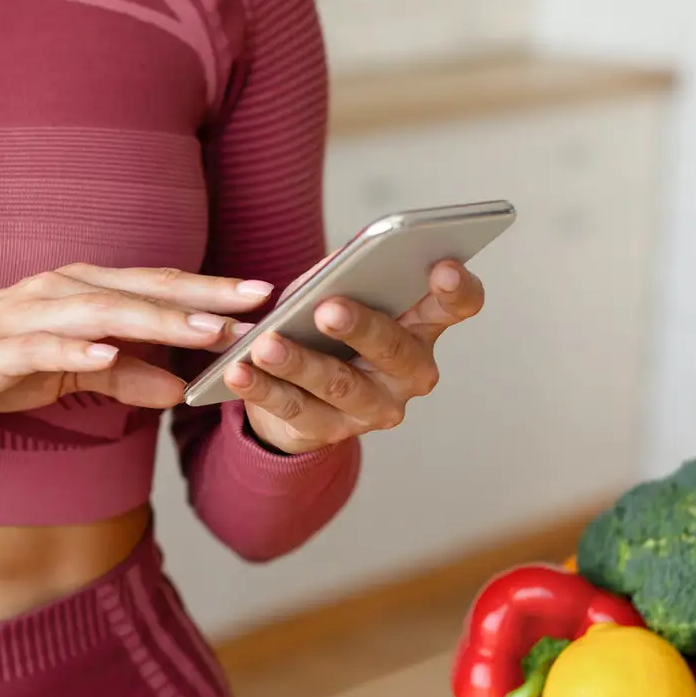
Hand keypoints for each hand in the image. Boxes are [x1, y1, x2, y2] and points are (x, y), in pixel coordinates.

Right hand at [0, 265, 269, 426]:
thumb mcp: (69, 375)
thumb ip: (123, 378)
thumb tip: (179, 389)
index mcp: (81, 291)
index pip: (156, 287)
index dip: (210, 289)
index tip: (265, 295)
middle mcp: (59, 290)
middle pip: (141, 288)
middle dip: (202, 295)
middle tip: (256, 301)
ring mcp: (27, 314)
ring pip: (102, 311)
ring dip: (156, 320)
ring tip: (204, 330)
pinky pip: (42, 345)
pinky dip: (76, 347)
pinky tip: (109, 353)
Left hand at [225, 260, 485, 455]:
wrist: (297, 391)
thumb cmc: (323, 326)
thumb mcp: (333, 290)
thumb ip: (340, 274)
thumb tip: (336, 265)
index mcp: (422, 326)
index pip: (455, 307)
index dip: (456, 289)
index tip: (441, 266)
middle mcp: (410, 372)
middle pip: (394, 349)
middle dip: (361, 328)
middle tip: (329, 309)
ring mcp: (375, 407)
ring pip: (340, 384)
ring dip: (301, 363)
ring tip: (268, 345)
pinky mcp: (330, 431)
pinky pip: (294, 409)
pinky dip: (263, 389)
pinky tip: (239, 371)